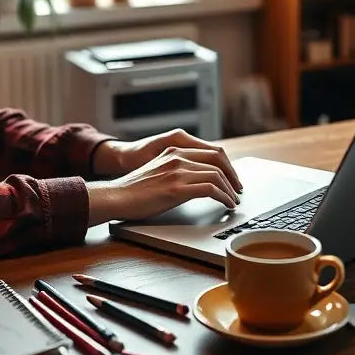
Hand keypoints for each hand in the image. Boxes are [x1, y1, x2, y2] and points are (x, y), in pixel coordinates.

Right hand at [86, 143, 242, 226]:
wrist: (116, 196)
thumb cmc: (134, 189)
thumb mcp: (158, 170)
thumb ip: (176, 168)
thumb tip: (198, 179)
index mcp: (174, 149)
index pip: (212, 151)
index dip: (227, 165)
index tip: (233, 178)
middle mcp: (178, 155)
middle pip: (219, 159)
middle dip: (233, 176)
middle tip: (238, 190)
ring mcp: (178, 170)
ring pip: (217, 175)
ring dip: (230, 190)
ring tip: (233, 200)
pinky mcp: (177, 187)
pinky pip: (210, 189)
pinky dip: (223, 197)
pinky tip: (225, 204)